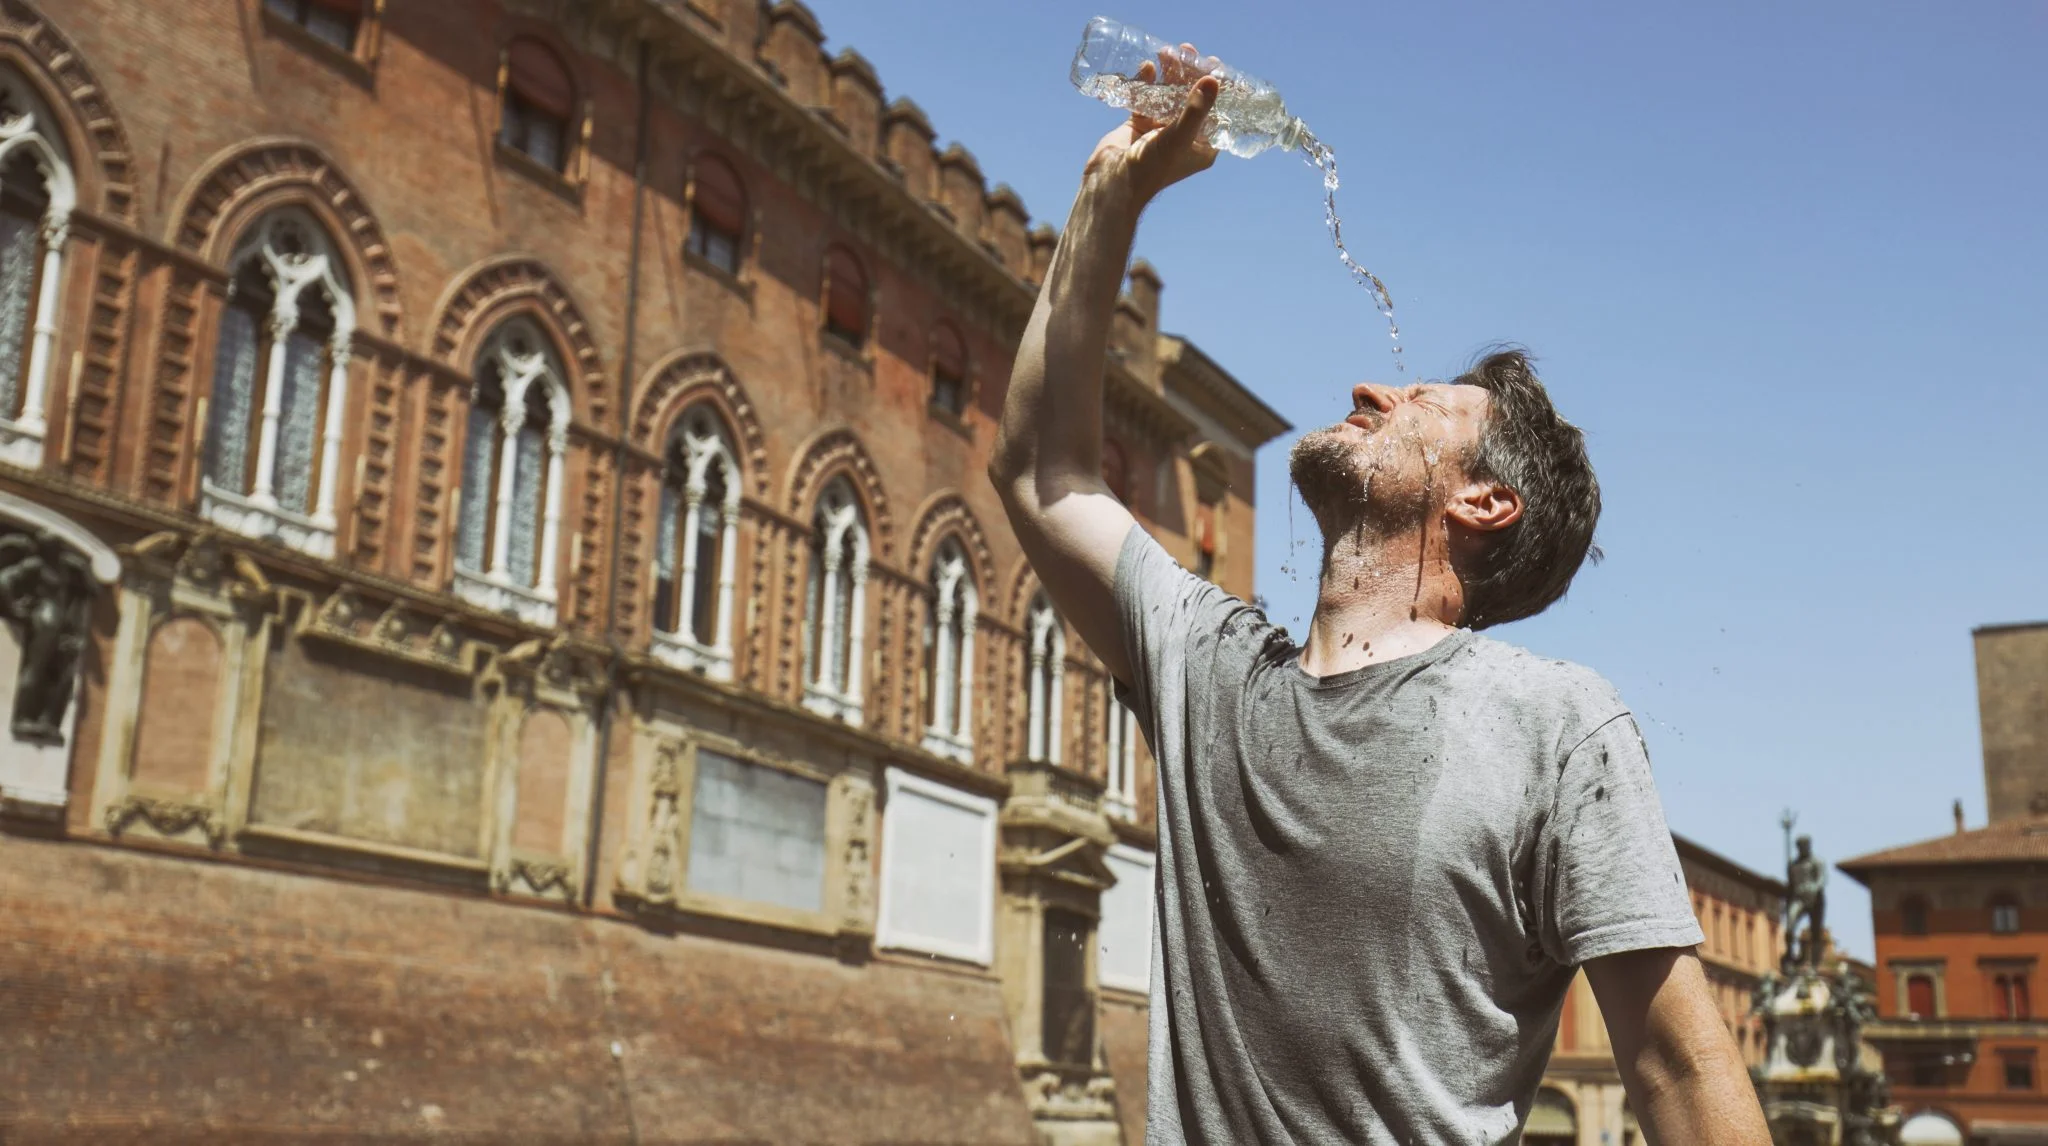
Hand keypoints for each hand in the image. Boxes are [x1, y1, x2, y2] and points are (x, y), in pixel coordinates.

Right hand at [1083, 44, 1220, 204]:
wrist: (1112, 184)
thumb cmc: (1151, 168)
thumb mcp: (1179, 136)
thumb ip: (1196, 108)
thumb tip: (1213, 78)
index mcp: (1201, 146)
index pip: (1216, 111)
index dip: (1216, 87)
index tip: (1213, 63)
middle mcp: (1183, 137)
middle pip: (1190, 98)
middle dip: (1189, 74)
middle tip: (1187, 51)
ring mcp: (1160, 131)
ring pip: (1168, 95)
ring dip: (1168, 74)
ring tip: (1168, 52)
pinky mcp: (1139, 125)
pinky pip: (1146, 98)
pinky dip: (1146, 83)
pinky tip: (1147, 68)